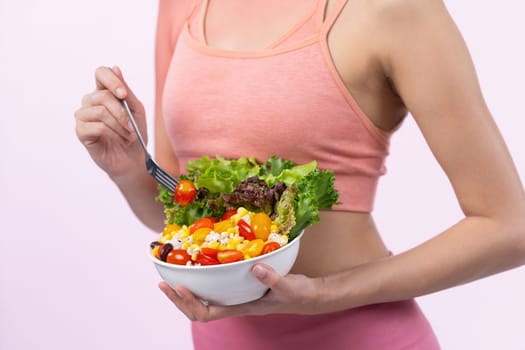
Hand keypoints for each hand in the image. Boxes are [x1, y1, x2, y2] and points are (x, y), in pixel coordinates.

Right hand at [75, 66, 146, 179]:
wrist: (133, 159)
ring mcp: (83, 116)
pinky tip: (118, 140)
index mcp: (104, 92)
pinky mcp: (81, 131)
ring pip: (100, 111)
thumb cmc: (135, 133)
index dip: (112, 80)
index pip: (101, 73)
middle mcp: (90, 101)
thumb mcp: (136, 110)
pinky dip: (112, 133)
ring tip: (127, 136)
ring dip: (119, 125)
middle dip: (122, 113)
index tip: (123, 94)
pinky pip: (96, 126)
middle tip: (132, 128)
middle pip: (103, 96)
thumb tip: (115, 67)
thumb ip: (126, 91)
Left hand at [158, 263, 322, 321]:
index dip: (190, 304)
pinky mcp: (239, 285)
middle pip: (198, 309)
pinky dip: (203, 278)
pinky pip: (215, 285)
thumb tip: (254, 267)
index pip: (208, 313)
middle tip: (163, 283)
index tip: (180, 288)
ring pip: (203, 299)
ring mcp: (236, 295)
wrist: (308, 295)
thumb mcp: (287, 287)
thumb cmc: (297, 295)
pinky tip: (199, 266)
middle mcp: (234, 303)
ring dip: (186, 290)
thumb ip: (272, 279)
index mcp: (241, 307)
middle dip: (179, 298)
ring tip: (171, 278)